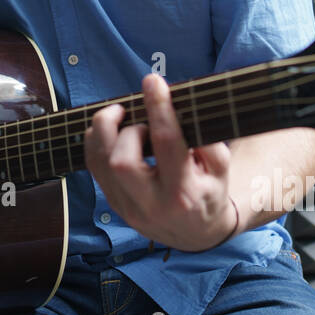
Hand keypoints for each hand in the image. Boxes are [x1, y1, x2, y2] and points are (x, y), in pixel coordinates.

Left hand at [84, 73, 238, 252]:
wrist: (195, 233)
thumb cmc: (209, 190)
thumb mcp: (220, 167)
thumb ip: (205, 138)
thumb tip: (175, 107)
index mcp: (183, 194)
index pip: (167, 144)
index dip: (159, 108)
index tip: (153, 81)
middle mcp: (151, 205)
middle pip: (121, 162)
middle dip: (126, 129)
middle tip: (139, 119)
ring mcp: (127, 207)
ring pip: (100, 162)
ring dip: (106, 131)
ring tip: (123, 119)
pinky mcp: (113, 203)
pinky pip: (93, 166)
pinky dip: (97, 141)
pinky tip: (113, 131)